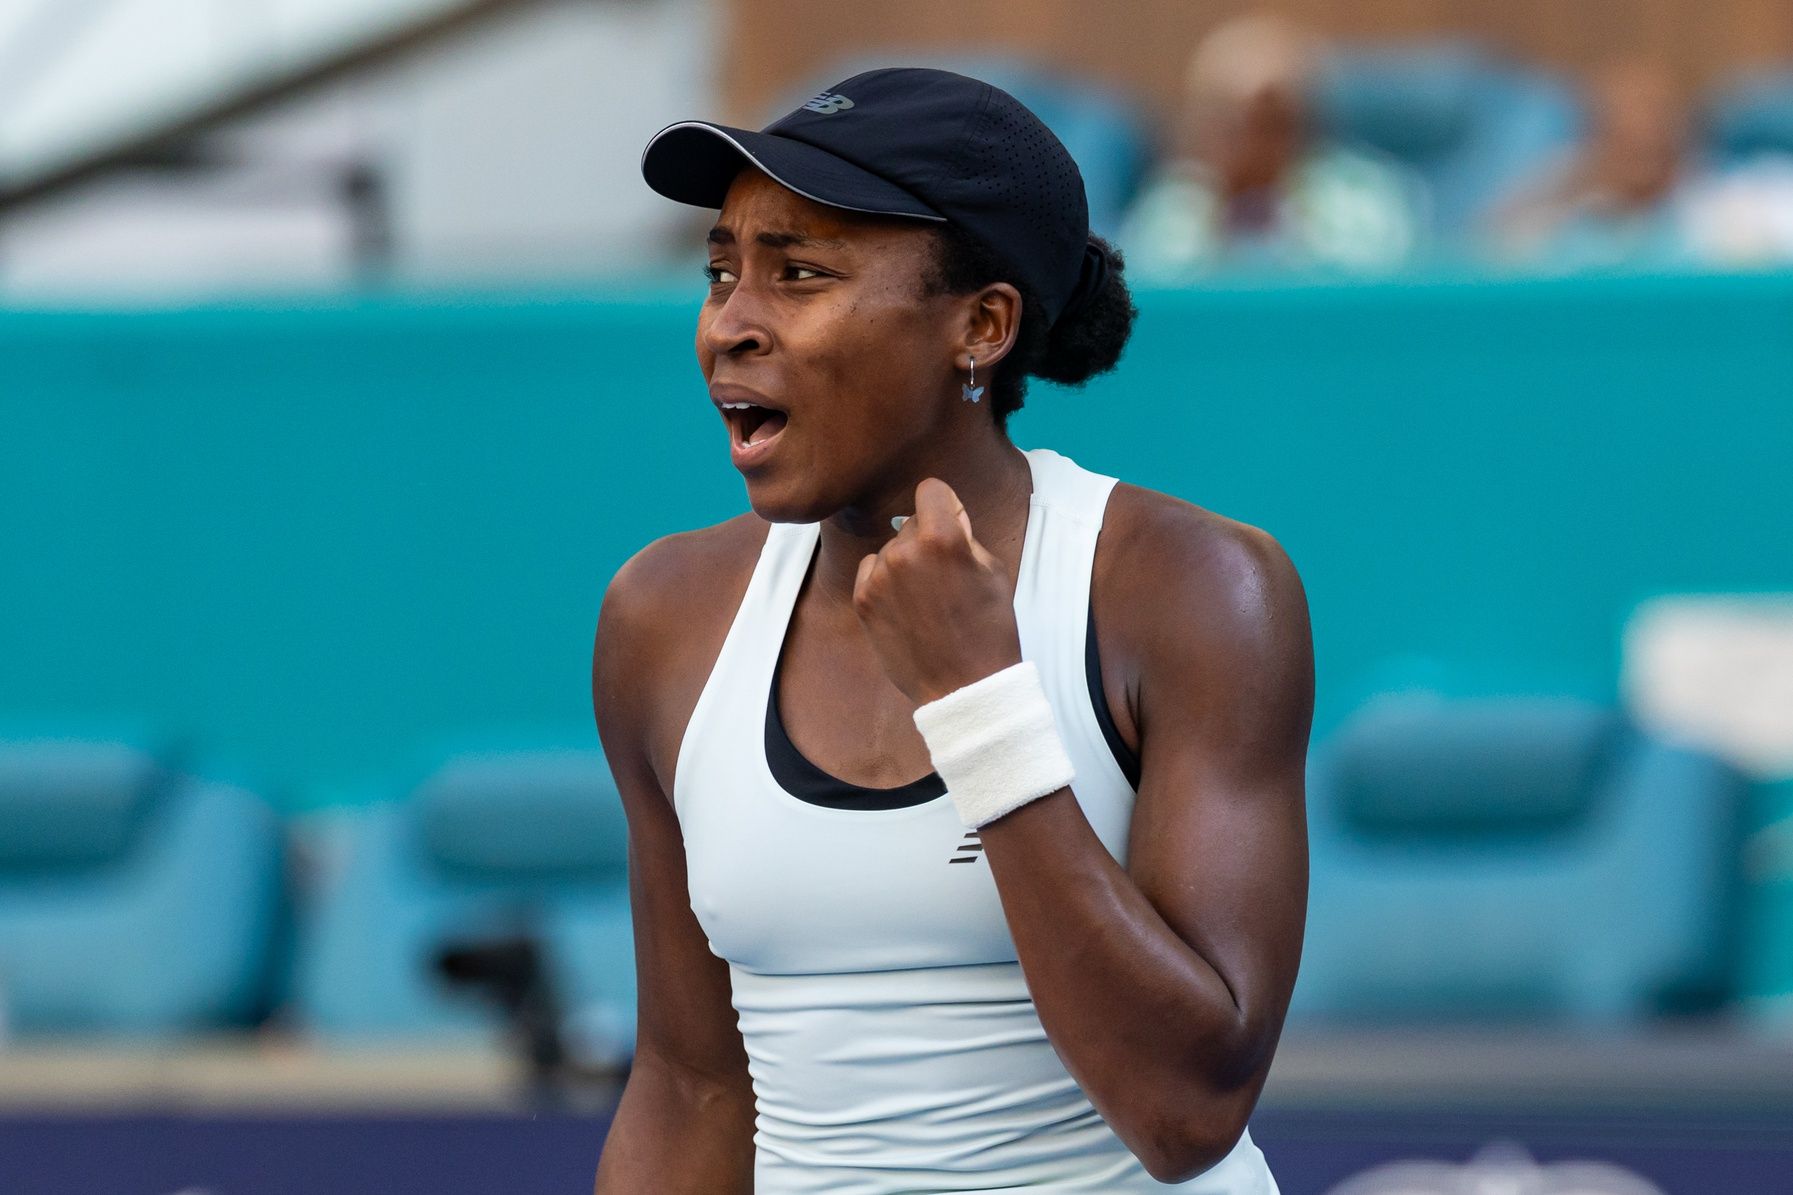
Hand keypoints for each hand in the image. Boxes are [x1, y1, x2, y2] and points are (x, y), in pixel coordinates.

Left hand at [852, 478, 1022, 704]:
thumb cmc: (987, 630)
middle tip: (945, 577)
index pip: (931, 489)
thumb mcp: (992, 571)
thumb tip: (946, 515)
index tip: (952, 526)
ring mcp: (879, 577)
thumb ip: (965, 535)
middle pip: (912, 523)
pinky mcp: (863, 600)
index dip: (946, 505)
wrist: (963, 687)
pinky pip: (872, 570)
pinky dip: (886, 582)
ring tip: (926, 599)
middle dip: (927, 540)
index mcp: (942, 538)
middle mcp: (904, 551)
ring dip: (906, 563)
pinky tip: (907, 608)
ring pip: (891, 548)